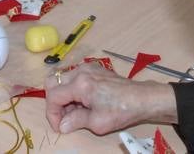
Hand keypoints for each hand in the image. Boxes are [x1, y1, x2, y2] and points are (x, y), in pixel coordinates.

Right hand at [44, 64, 177, 135]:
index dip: (52, 114)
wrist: (142, 98)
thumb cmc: (121, 110)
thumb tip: (62, 125)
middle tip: (65, 118)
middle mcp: (81, 71)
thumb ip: (75, 121)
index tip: (59, 126)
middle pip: (53, 83)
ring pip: (62, 79)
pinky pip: (74, 76)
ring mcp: (87, 67)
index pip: (53, 96)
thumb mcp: (97, 122)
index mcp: (80, 84)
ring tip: (76, 112)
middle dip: (55, 103)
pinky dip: (73, 90)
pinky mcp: (94, 68)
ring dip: (64, 97)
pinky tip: (84, 102)